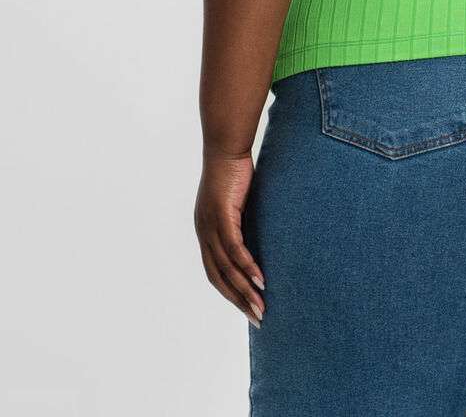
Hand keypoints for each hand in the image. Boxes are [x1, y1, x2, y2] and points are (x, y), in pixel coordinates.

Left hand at [194, 150, 266, 327]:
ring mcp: (210, 226)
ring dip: (245, 290)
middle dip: (238, 301)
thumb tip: (260, 232)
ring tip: (262, 307)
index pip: (215, 273)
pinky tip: (261, 280)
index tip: (249, 308)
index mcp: (205, 232)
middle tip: (258, 319)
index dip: (231, 293)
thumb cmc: (234, 170)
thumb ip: (244, 220)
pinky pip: (235, 249)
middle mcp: (203, 233)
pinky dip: (247, 267)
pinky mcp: (221, 216)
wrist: (226, 146)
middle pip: (219, 278)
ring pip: (226, 268)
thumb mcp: (239, 202)